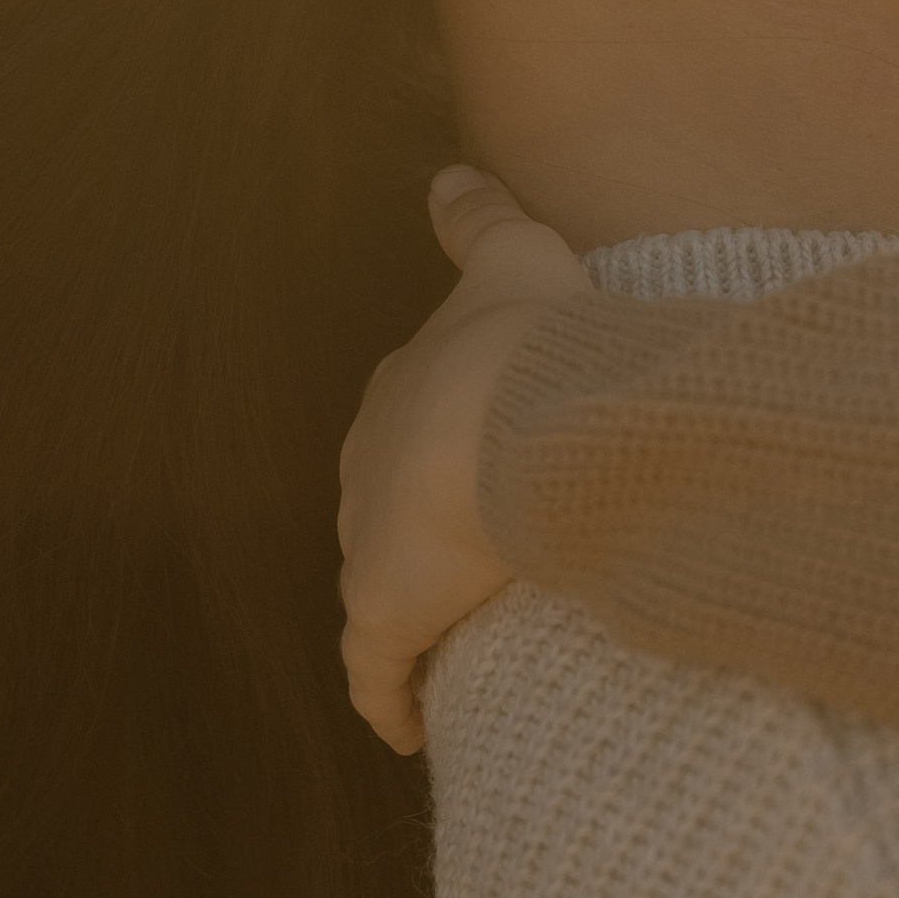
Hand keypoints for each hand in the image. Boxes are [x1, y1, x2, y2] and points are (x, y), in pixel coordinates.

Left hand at [338, 166, 581, 754]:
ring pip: (379, 593)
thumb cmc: (530, 339)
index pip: (406, 431)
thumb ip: (478, 219)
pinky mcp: (383, 618)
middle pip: (383, 511)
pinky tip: (406, 728)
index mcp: (401, 393)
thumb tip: (447, 169)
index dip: (433, 457)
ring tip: (453, 646)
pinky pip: (376, 675)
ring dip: (406, 617)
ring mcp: (370, 548)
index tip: (464, 482)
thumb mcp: (513, 258)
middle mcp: (368, 468)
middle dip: (411, 537)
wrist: (516, 413)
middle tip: (467, 569)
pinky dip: (385, 699)